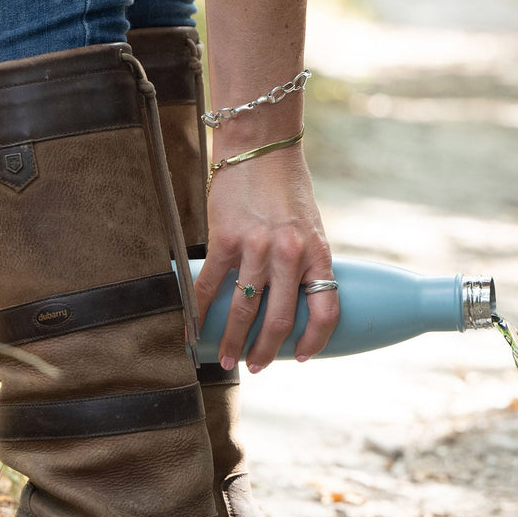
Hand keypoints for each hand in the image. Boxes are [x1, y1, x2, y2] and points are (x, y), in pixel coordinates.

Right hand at [194, 145, 337, 370]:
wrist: (261, 148)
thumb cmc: (287, 189)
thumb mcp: (309, 228)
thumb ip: (303, 262)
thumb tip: (293, 304)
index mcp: (318, 252)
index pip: (325, 310)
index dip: (315, 341)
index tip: (303, 357)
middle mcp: (290, 253)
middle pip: (280, 319)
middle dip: (266, 351)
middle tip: (256, 368)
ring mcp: (256, 246)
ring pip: (244, 309)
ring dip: (232, 340)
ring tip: (225, 359)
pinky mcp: (224, 238)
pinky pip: (209, 285)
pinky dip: (199, 312)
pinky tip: (192, 330)